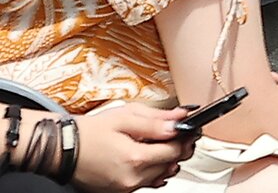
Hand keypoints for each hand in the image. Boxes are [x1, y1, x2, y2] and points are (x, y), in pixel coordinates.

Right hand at [72, 104, 195, 192]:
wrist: (62, 149)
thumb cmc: (89, 132)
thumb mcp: (125, 117)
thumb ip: (157, 120)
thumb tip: (181, 118)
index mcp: (135, 158)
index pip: (175, 150)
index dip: (186, 137)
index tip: (191, 128)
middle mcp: (132, 178)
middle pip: (171, 164)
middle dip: (178, 148)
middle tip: (178, 133)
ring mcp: (125, 188)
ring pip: (160, 174)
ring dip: (166, 160)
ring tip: (159, 143)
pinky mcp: (119, 191)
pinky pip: (146, 182)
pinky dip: (152, 170)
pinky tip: (146, 156)